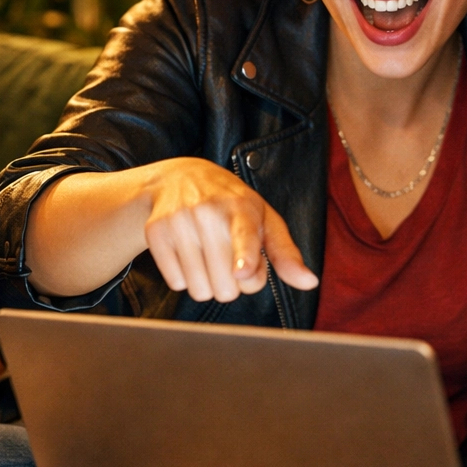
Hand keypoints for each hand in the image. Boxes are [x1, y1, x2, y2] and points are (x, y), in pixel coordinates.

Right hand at [143, 158, 317, 301]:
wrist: (182, 178)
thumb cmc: (233, 205)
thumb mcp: (266, 221)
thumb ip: (286, 254)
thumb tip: (311, 282)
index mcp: (242, 207)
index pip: (244, 235)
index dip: (244, 257)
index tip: (242, 271)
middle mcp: (209, 212)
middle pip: (227, 283)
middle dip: (235, 284)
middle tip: (233, 260)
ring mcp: (179, 221)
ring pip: (200, 288)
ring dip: (210, 283)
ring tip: (211, 256)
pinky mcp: (155, 232)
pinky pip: (176, 282)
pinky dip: (186, 278)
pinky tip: (190, 254)